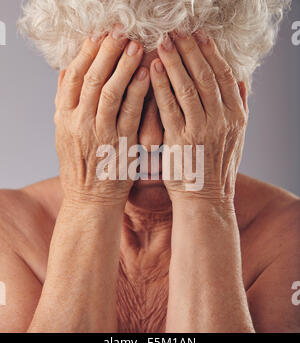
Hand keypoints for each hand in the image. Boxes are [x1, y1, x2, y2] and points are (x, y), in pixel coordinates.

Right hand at [54, 27, 149, 205]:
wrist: (90, 200)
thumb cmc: (81, 167)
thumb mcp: (64, 135)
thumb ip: (64, 104)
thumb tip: (67, 71)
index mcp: (63, 118)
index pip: (73, 76)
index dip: (86, 53)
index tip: (99, 36)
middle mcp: (78, 123)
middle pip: (92, 78)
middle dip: (107, 52)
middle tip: (120, 32)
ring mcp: (100, 133)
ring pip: (110, 91)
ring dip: (124, 65)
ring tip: (136, 46)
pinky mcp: (121, 143)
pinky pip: (131, 112)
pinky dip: (138, 90)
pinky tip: (148, 73)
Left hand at [150, 32, 247, 204]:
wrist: (205, 199)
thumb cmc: (216, 168)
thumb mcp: (236, 139)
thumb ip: (239, 109)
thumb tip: (241, 81)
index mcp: (236, 117)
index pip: (224, 76)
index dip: (211, 52)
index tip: (199, 35)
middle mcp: (221, 121)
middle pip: (206, 76)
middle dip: (190, 50)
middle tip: (177, 30)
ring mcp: (201, 130)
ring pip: (188, 87)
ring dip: (175, 61)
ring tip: (163, 41)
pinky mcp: (180, 141)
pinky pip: (169, 107)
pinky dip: (161, 86)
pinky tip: (152, 69)